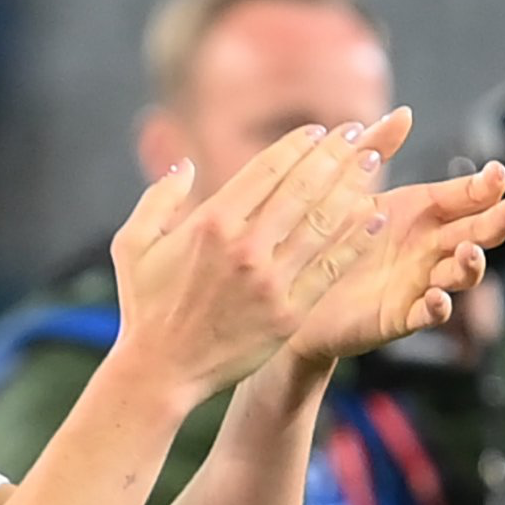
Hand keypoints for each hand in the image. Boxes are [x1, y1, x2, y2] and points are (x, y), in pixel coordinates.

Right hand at [109, 109, 410, 407]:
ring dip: (351, 187)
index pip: (267, 170)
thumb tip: (187, 166)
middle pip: (302, 188)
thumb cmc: (144, 308)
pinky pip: (331, 268)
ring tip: (370, 162)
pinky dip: (355, 240)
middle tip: (357, 133)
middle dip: (334, 155)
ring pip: (323, 222)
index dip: (297, 146)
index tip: (318, 132)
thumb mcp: (132, 246)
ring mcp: (269, 282)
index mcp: (210, 224)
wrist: (160, 372)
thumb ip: (158, 199)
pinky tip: (372, 216)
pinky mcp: (288, 314)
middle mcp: (244, 248)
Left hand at [287, 162, 504, 361]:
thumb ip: (374, 151)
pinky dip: (438, 308)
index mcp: (424, 213)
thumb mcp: (351, 192)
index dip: (484, 186)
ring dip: (471, 265)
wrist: (296, 293)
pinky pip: (428, 315)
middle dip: (497, 222)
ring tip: (470, 251)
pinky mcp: (401, 316)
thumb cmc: (331, 238)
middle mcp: (430, 247)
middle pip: (475, 232)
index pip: (465, 195)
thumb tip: (403, 112)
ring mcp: (421, 282)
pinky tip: (438, 299)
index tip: (497, 174)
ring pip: (460, 275)